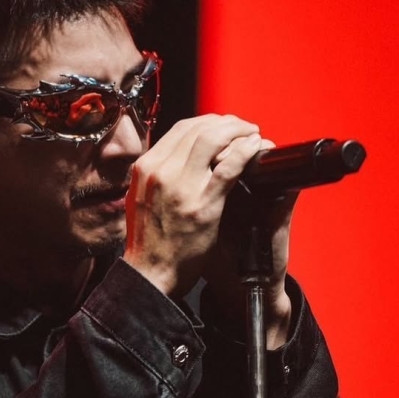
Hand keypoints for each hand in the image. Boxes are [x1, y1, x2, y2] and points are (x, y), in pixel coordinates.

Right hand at [123, 113, 294, 346]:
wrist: (150, 275)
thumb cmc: (150, 241)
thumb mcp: (142, 199)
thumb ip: (158, 175)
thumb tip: (179, 156)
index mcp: (145, 168)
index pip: (180, 128)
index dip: (208, 122)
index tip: (223, 127)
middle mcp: (160, 171)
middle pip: (198, 128)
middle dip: (227, 123)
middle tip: (244, 128)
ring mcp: (181, 187)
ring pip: (213, 139)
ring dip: (239, 131)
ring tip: (253, 135)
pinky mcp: (203, 204)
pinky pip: (229, 166)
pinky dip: (246, 151)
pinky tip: (256, 148)